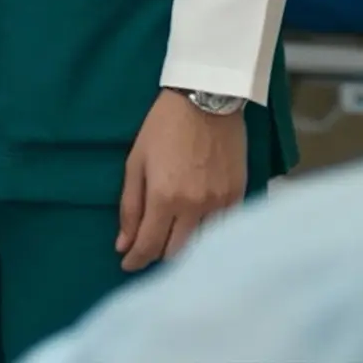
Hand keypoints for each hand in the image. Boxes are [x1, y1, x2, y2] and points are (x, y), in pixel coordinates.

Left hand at [117, 91, 247, 270]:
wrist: (207, 97)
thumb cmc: (164, 126)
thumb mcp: (136, 162)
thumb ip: (130, 207)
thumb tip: (123, 245)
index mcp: (165, 198)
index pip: (149, 246)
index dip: (136, 261)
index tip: (128, 265)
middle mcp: (195, 207)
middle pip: (176, 253)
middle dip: (158, 256)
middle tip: (148, 250)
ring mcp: (221, 203)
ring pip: (203, 246)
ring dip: (185, 249)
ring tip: (172, 241)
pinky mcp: (239, 195)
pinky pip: (224, 230)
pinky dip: (209, 235)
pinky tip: (198, 231)